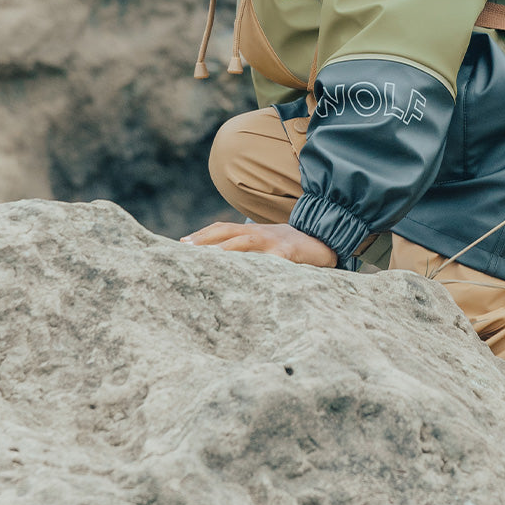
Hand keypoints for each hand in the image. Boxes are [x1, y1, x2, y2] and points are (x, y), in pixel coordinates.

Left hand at [181, 221, 337, 267]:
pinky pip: (276, 261)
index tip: (182, 244)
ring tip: (211, 258)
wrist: (323, 238)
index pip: (222, 228)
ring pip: (247, 242)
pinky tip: (255, 275)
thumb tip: (220, 261)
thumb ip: (247, 250)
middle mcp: (260, 233)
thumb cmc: (290, 247)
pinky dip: (266, 266)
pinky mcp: (290, 253)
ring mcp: (275, 241)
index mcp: (253, 232)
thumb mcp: (266, 244)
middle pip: (228, 231)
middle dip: (206, 239)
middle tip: (187, 250)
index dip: (202, 234)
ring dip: (227, 248)